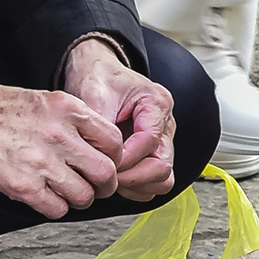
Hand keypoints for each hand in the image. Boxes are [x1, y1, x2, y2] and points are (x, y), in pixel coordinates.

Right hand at [0, 76, 122, 216]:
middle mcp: (60, 136)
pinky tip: (47, 197)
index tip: (107, 162)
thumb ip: (75, 120)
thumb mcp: (45, 99)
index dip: (115, 157)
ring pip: (84, 196)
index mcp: (68, 110)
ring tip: (68, 192)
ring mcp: (42, 163)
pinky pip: (57, 209)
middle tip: (97, 187)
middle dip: (106, 185)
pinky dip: (56, 208)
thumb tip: (100, 144)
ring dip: (80, 199)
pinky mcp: (24, 187)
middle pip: (106, 173)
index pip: (114, 141)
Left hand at [62, 38, 177, 201]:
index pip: (150, 143)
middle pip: (163, 167)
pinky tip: (116, 179)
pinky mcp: (152, 153)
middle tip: (106, 178)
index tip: (104, 163)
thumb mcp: (94, 94)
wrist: (96, 70)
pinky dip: (136, 187)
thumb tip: (102, 158)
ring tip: (110, 179)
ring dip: (136, 186)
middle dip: (132, 178)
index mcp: (157, 103)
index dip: (125, 159)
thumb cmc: (98, 77)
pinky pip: (153, 182)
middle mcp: (165, 123)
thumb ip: (100, 125)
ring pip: (162, 179)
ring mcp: (161, 140)